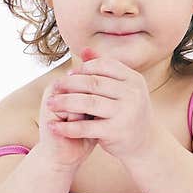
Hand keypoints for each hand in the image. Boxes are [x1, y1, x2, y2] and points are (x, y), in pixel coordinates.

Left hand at [46, 47, 157, 162]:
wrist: (143, 142)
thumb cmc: (127, 111)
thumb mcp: (122, 89)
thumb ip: (104, 69)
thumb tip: (85, 49)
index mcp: (134, 80)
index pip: (104, 66)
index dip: (83, 68)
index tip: (68, 74)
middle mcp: (133, 94)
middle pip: (93, 83)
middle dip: (69, 84)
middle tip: (54, 87)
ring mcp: (126, 113)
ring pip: (87, 103)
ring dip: (64, 102)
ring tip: (50, 104)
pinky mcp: (116, 131)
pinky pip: (86, 127)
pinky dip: (67, 127)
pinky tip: (54, 126)